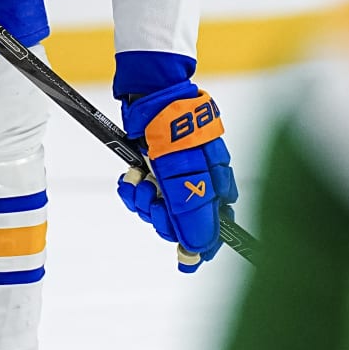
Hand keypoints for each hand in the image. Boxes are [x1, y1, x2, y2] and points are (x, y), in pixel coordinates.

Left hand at [113, 81, 237, 271]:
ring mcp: (177, 175)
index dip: (200, 243)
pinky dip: (134, 188)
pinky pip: (144, 192)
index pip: (214, 227)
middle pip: (183, 222)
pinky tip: (131, 177)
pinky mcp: (156, 168)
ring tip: (138, 182)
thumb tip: (199, 249)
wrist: (150, 93)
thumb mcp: (185, 174)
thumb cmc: (175, 129)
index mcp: (216, 185)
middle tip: (152, 204)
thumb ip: (193, 213)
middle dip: (162, 217)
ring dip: (143, 201)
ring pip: (160, 209)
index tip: (186, 256)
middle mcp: (200, 183)